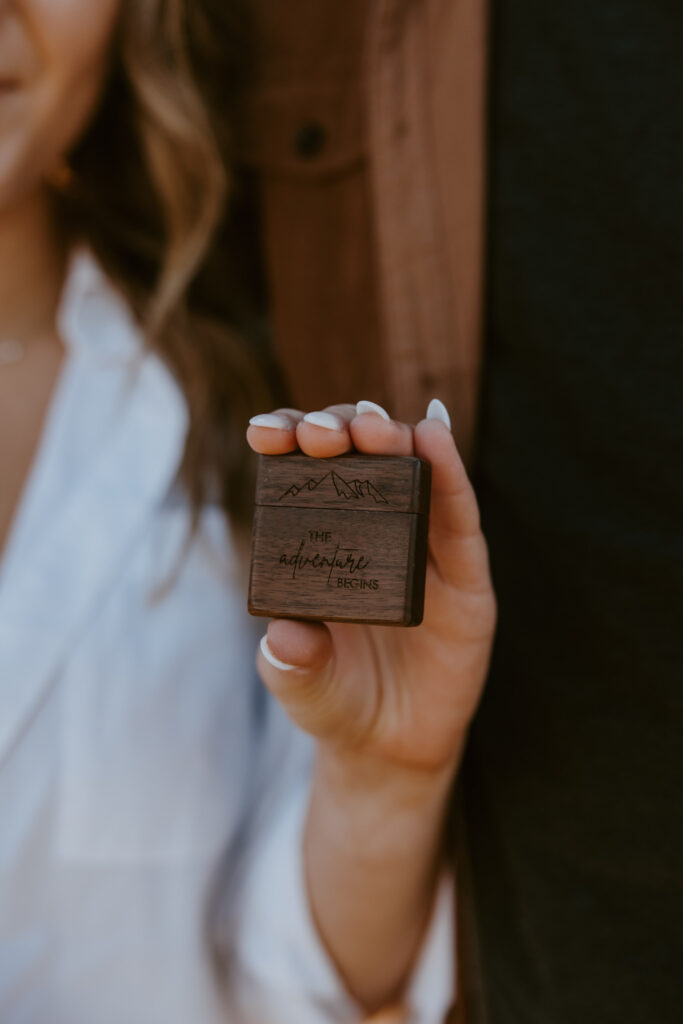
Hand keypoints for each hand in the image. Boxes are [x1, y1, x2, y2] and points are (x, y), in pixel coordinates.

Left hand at [247, 399, 495, 777]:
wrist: (389, 748)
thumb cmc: (335, 700)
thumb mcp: (300, 683)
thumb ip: (290, 661)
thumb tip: (286, 634)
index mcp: (325, 541)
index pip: (307, 474)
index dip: (289, 441)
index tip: (265, 433)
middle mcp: (376, 532)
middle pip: (361, 458)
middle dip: (339, 430)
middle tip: (321, 434)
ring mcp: (425, 549)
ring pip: (414, 473)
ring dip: (394, 439)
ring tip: (372, 427)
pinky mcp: (467, 577)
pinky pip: (461, 518)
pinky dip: (451, 474)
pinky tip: (435, 437)